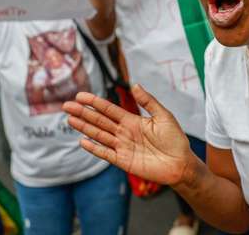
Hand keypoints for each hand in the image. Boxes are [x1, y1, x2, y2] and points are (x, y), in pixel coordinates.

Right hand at [62, 84, 194, 185]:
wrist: (181, 164)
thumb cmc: (175, 139)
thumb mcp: (163, 116)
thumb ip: (148, 101)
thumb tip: (135, 84)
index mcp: (132, 120)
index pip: (109, 110)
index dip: (94, 102)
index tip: (80, 96)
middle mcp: (124, 132)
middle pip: (99, 121)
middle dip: (83, 113)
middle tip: (67, 106)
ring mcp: (122, 147)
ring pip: (99, 135)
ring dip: (84, 128)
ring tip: (70, 119)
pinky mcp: (123, 161)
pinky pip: (105, 153)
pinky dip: (94, 148)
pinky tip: (82, 141)